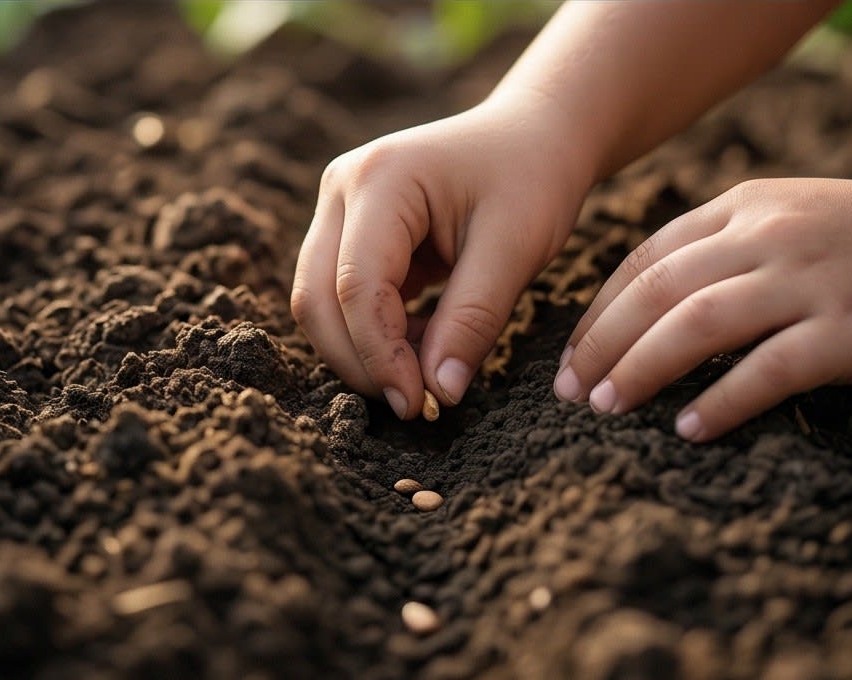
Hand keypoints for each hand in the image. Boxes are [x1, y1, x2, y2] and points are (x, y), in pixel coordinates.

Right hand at [292, 95, 587, 418]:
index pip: (357, 285)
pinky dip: (375, 333)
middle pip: (317, 297)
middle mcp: (343, 188)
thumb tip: (439, 393)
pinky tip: (422, 344)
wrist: (534, 136)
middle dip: (359, 360)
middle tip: (414, 405)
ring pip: (320, 301)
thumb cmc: (533, 178)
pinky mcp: (351, 231)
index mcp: (381, 180)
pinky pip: (342, 297)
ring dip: (363, 350)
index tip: (420, 404)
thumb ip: (473, 321)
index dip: (381, 354)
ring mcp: (340, 208)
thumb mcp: (516, 248)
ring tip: (425, 372)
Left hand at [555, 178, 851, 440]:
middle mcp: (767, 235)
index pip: (646, 259)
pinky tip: (689, 430)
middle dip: (602, 343)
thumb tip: (642, 308)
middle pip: (658, 291)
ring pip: (698, 324)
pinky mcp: (848, 328)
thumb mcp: (786, 220)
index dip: (598, 311)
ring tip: (608, 408)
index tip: (569, 355)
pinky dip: (722, 400)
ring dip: (642, 368)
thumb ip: (720, 249)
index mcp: (743, 208)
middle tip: (571, 391)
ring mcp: (808, 279)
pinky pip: (769, 369)